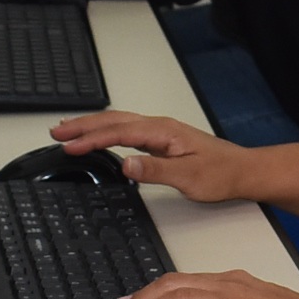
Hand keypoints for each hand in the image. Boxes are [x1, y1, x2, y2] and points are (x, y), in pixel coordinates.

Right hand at [51, 112, 252, 202]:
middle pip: (114, 121)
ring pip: (118, 123)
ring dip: (92, 126)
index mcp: (163, 131)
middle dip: (83, 125)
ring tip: (68, 130)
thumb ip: (155, 170)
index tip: (70, 145)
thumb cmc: (220, 174)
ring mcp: (159, 132)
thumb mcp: (188, 177)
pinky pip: (126, 131)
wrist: (242, 171)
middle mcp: (159, 127)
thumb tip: (126, 164)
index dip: (92, 138)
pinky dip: (106, 132)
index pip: (119, 132)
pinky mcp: (160, 141)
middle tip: (57, 132)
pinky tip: (98, 138)